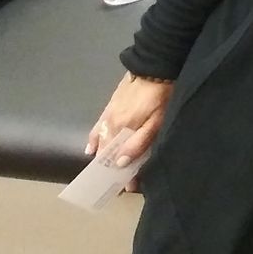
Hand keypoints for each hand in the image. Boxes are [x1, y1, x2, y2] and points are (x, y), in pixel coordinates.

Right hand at [86, 72, 173, 187]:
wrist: (156, 66)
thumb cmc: (161, 96)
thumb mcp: (156, 122)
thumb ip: (138, 143)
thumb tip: (119, 164)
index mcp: (121, 130)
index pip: (115, 158)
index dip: (122, 173)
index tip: (127, 187)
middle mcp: (110, 124)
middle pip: (107, 151)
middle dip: (111, 168)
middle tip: (116, 182)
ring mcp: (108, 114)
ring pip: (100, 140)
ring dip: (102, 156)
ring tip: (103, 170)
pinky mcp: (110, 104)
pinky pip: (97, 126)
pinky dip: (94, 138)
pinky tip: (91, 147)